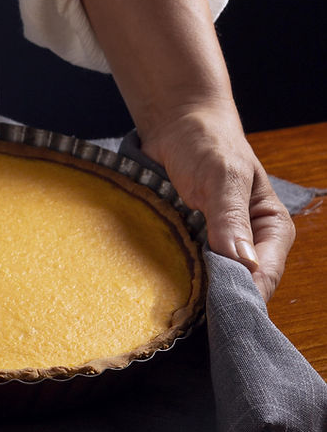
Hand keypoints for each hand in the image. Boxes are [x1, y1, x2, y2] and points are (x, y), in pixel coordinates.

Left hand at [140, 107, 294, 301]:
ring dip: (194, 289)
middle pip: (239, 286)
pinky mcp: (192, 245)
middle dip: (217, 296)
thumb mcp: (223, 175)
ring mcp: (218, 247)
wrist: (175, 123)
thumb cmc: (207, 142)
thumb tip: (244, 266)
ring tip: (175, 299)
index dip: (243, 293)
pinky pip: (187, 271)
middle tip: (191, 307)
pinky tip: (160, 283)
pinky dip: (176, 275)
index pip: (265, 275)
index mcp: (271, 229)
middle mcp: (249, 244)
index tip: (217, 305)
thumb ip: (231, 217)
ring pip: (211, 283)